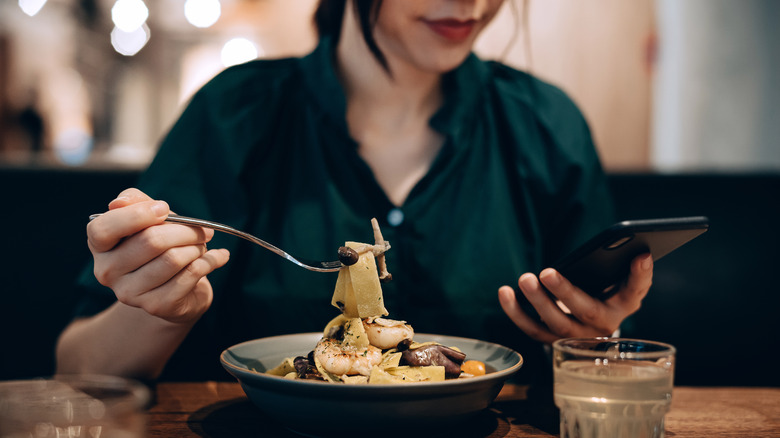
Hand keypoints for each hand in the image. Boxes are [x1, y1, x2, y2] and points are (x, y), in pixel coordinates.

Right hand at [87, 188, 229, 323]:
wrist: (176, 291)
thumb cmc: (160, 247)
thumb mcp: (148, 219)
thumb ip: (135, 202)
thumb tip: (120, 202)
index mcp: (100, 246)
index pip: (103, 229)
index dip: (137, 215)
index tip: (165, 208)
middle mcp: (108, 272)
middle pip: (151, 241)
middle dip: (185, 230)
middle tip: (203, 230)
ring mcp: (130, 293)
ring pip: (173, 259)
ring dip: (198, 247)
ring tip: (203, 245)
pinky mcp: (156, 306)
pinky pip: (191, 274)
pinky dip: (211, 261)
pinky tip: (219, 257)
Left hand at [498, 253, 652, 343]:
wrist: (590, 323)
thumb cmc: (602, 291)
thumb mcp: (615, 279)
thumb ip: (620, 267)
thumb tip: (633, 248)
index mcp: (624, 304)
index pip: (636, 290)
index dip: (640, 275)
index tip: (640, 256)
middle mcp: (604, 324)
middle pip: (585, 310)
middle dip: (565, 291)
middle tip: (546, 272)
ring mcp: (578, 337)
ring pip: (556, 323)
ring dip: (537, 302)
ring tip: (524, 279)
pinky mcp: (554, 340)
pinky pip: (533, 329)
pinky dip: (516, 312)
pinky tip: (504, 292)